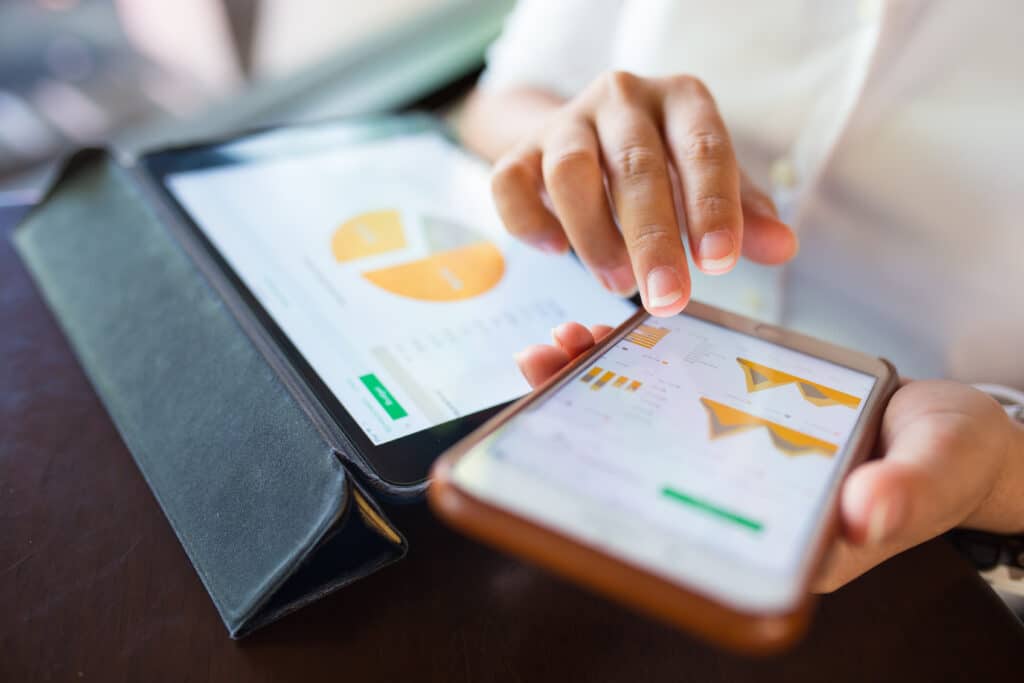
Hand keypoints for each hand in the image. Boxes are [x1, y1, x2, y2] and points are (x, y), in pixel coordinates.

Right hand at [490, 71, 798, 315]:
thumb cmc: (664, 164)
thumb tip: (782, 247)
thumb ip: (744, 212)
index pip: (702, 147)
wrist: (590, 137)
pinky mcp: (521, 150)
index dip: (712, 205)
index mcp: (680, 100)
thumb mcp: (710, 181)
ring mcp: (566, 122)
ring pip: (570, 170)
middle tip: (669, 298)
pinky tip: (553, 250)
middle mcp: (622, 99)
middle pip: (635, 165)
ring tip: (617, 285)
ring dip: (594, 234)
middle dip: (653, 238)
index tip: (719, 263)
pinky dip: (527, 219)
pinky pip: (508, 180)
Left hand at [516, 323, 1023, 590]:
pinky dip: (641, 364)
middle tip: (545, 371)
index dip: (615, 506)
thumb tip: (863, 518)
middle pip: (643, 475)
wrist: (952, 432)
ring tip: (564, 342)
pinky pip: (673, 395)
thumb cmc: (947, 460)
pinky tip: (614, 332)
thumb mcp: (936, 471)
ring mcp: (731, 460)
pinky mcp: (734, 418)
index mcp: (775, 539)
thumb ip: (903, 493)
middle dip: (583, 426)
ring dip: (599, 387)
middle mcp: (739, 502)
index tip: (563, 460)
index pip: (680, 537)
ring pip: (648, 431)